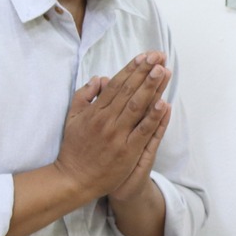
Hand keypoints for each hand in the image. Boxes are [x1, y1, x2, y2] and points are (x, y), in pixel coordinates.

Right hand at [53, 53, 168, 202]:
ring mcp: (117, 135)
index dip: (131, 69)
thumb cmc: (74, 148)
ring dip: (151, 88)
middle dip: (144, 72)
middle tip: (158, 56)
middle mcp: (106, 120)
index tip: (144, 56)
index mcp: (94, 111)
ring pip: (137, 107)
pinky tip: (163, 103)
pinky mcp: (127, 151)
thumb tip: (99, 79)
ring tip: (163, 71)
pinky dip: (153, 117)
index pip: (115, 85)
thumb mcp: (72, 118)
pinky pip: (143, 131)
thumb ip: (84, 96)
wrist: (75, 178)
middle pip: (128, 91)